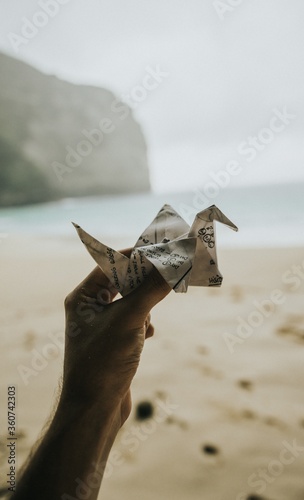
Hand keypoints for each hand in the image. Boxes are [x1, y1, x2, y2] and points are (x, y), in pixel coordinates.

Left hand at [62, 258, 170, 425]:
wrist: (94, 410)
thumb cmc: (103, 361)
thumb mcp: (130, 319)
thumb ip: (151, 289)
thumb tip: (174, 263)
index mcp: (84, 296)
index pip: (112, 264)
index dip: (139, 256)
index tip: (165, 250)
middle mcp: (90, 308)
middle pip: (124, 282)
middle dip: (146, 281)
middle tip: (172, 271)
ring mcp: (103, 325)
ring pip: (133, 301)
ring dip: (146, 307)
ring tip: (148, 320)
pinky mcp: (115, 341)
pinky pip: (135, 321)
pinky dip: (145, 324)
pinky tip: (148, 336)